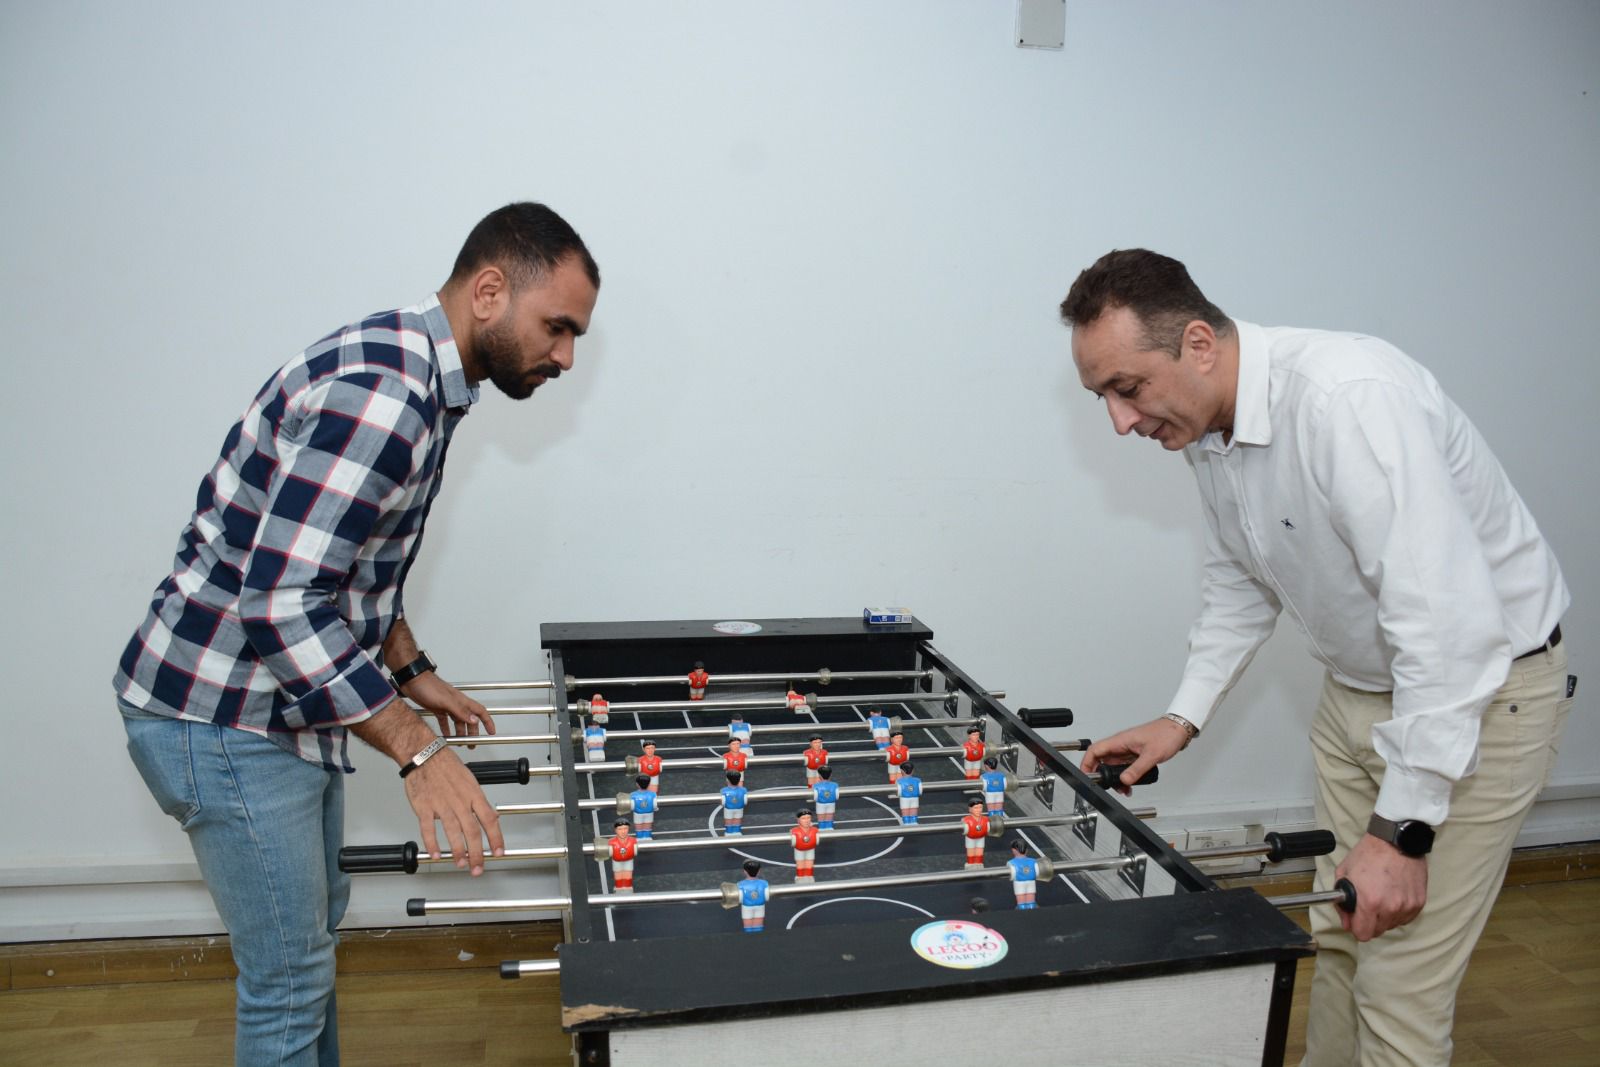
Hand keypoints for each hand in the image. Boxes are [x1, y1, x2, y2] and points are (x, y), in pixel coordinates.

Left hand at [402, 671, 495, 744]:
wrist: (412, 681)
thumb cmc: (428, 686)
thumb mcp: (445, 700)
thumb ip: (460, 710)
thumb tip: (474, 720)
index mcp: (461, 701)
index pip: (480, 711)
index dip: (487, 721)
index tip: (491, 731)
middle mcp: (456, 704)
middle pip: (469, 720)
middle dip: (473, 732)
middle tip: (473, 743)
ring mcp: (446, 706)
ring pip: (458, 722)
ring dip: (461, 732)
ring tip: (462, 743)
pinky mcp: (437, 708)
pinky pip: (445, 722)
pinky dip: (447, 730)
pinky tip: (446, 736)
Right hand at [402, 747, 504, 875]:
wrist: (423, 753)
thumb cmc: (446, 766)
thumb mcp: (470, 780)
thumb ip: (480, 802)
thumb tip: (493, 817)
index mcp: (473, 793)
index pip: (489, 819)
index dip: (496, 837)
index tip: (499, 852)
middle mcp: (459, 800)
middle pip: (472, 830)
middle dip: (478, 852)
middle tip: (478, 868)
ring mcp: (441, 804)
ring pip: (453, 831)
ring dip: (458, 850)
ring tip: (461, 863)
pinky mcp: (424, 807)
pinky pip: (428, 828)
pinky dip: (432, 843)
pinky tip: (436, 854)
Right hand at [1080, 717, 1188, 794]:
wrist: (1179, 729)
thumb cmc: (1166, 734)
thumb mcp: (1151, 755)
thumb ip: (1137, 769)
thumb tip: (1124, 780)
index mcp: (1120, 741)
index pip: (1095, 750)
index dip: (1087, 763)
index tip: (1085, 775)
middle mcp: (1121, 745)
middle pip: (1102, 761)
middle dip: (1104, 776)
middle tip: (1110, 787)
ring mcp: (1127, 749)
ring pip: (1114, 766)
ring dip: (1116, 778)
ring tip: (1124, 789)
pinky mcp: (1134, 754)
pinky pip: (1124, 767)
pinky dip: (1125, 776)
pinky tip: (1131, 784)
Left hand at [1335, 833, 1427, 940]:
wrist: (1396, 841)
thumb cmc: (1368, 854)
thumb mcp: (1344, 873)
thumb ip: (1341, 902)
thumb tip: (1347, 923)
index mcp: (1370, 902)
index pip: (1363, 934)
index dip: (1356, 928)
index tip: (1355, 920)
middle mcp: (1390, 908)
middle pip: (1378, 932)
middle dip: (1369, 922)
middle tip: (1367, 905)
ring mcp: (1407, 906)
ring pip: (1392, 925)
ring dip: (1385, 916)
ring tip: (1382, 895)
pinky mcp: (1419, 903)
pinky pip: (1406, 917)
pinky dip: (1398, 911)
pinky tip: (1394, 895)